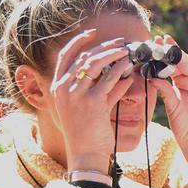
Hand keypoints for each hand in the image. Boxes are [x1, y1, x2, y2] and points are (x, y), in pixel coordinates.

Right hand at [50, 29, 132, 173]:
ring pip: (96, 64)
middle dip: (104, 47)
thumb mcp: (80, 107)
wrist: (84, 154)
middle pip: (84, 57)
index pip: (65, 55)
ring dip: (114, 55)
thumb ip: (94, 89)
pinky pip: (110, 81)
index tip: (92, 33)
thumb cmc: (83, 130)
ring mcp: (77, 95)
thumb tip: (116, 74)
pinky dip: (121, 73)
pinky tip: (129, 69)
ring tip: (127, 52)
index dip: (79, 41)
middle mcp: (64, 88)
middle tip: (120, 43)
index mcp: (58, 86)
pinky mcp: (93, 103)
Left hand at [150, 33, 187, 172]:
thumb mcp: (171, 105)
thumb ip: (164, 90)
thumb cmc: (181, 123)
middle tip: (166, 39)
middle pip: (185, 60)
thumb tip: (152, 77)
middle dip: (176, 50)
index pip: (171, 65)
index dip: (164, 55)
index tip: (156, 42)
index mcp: (179, 82)